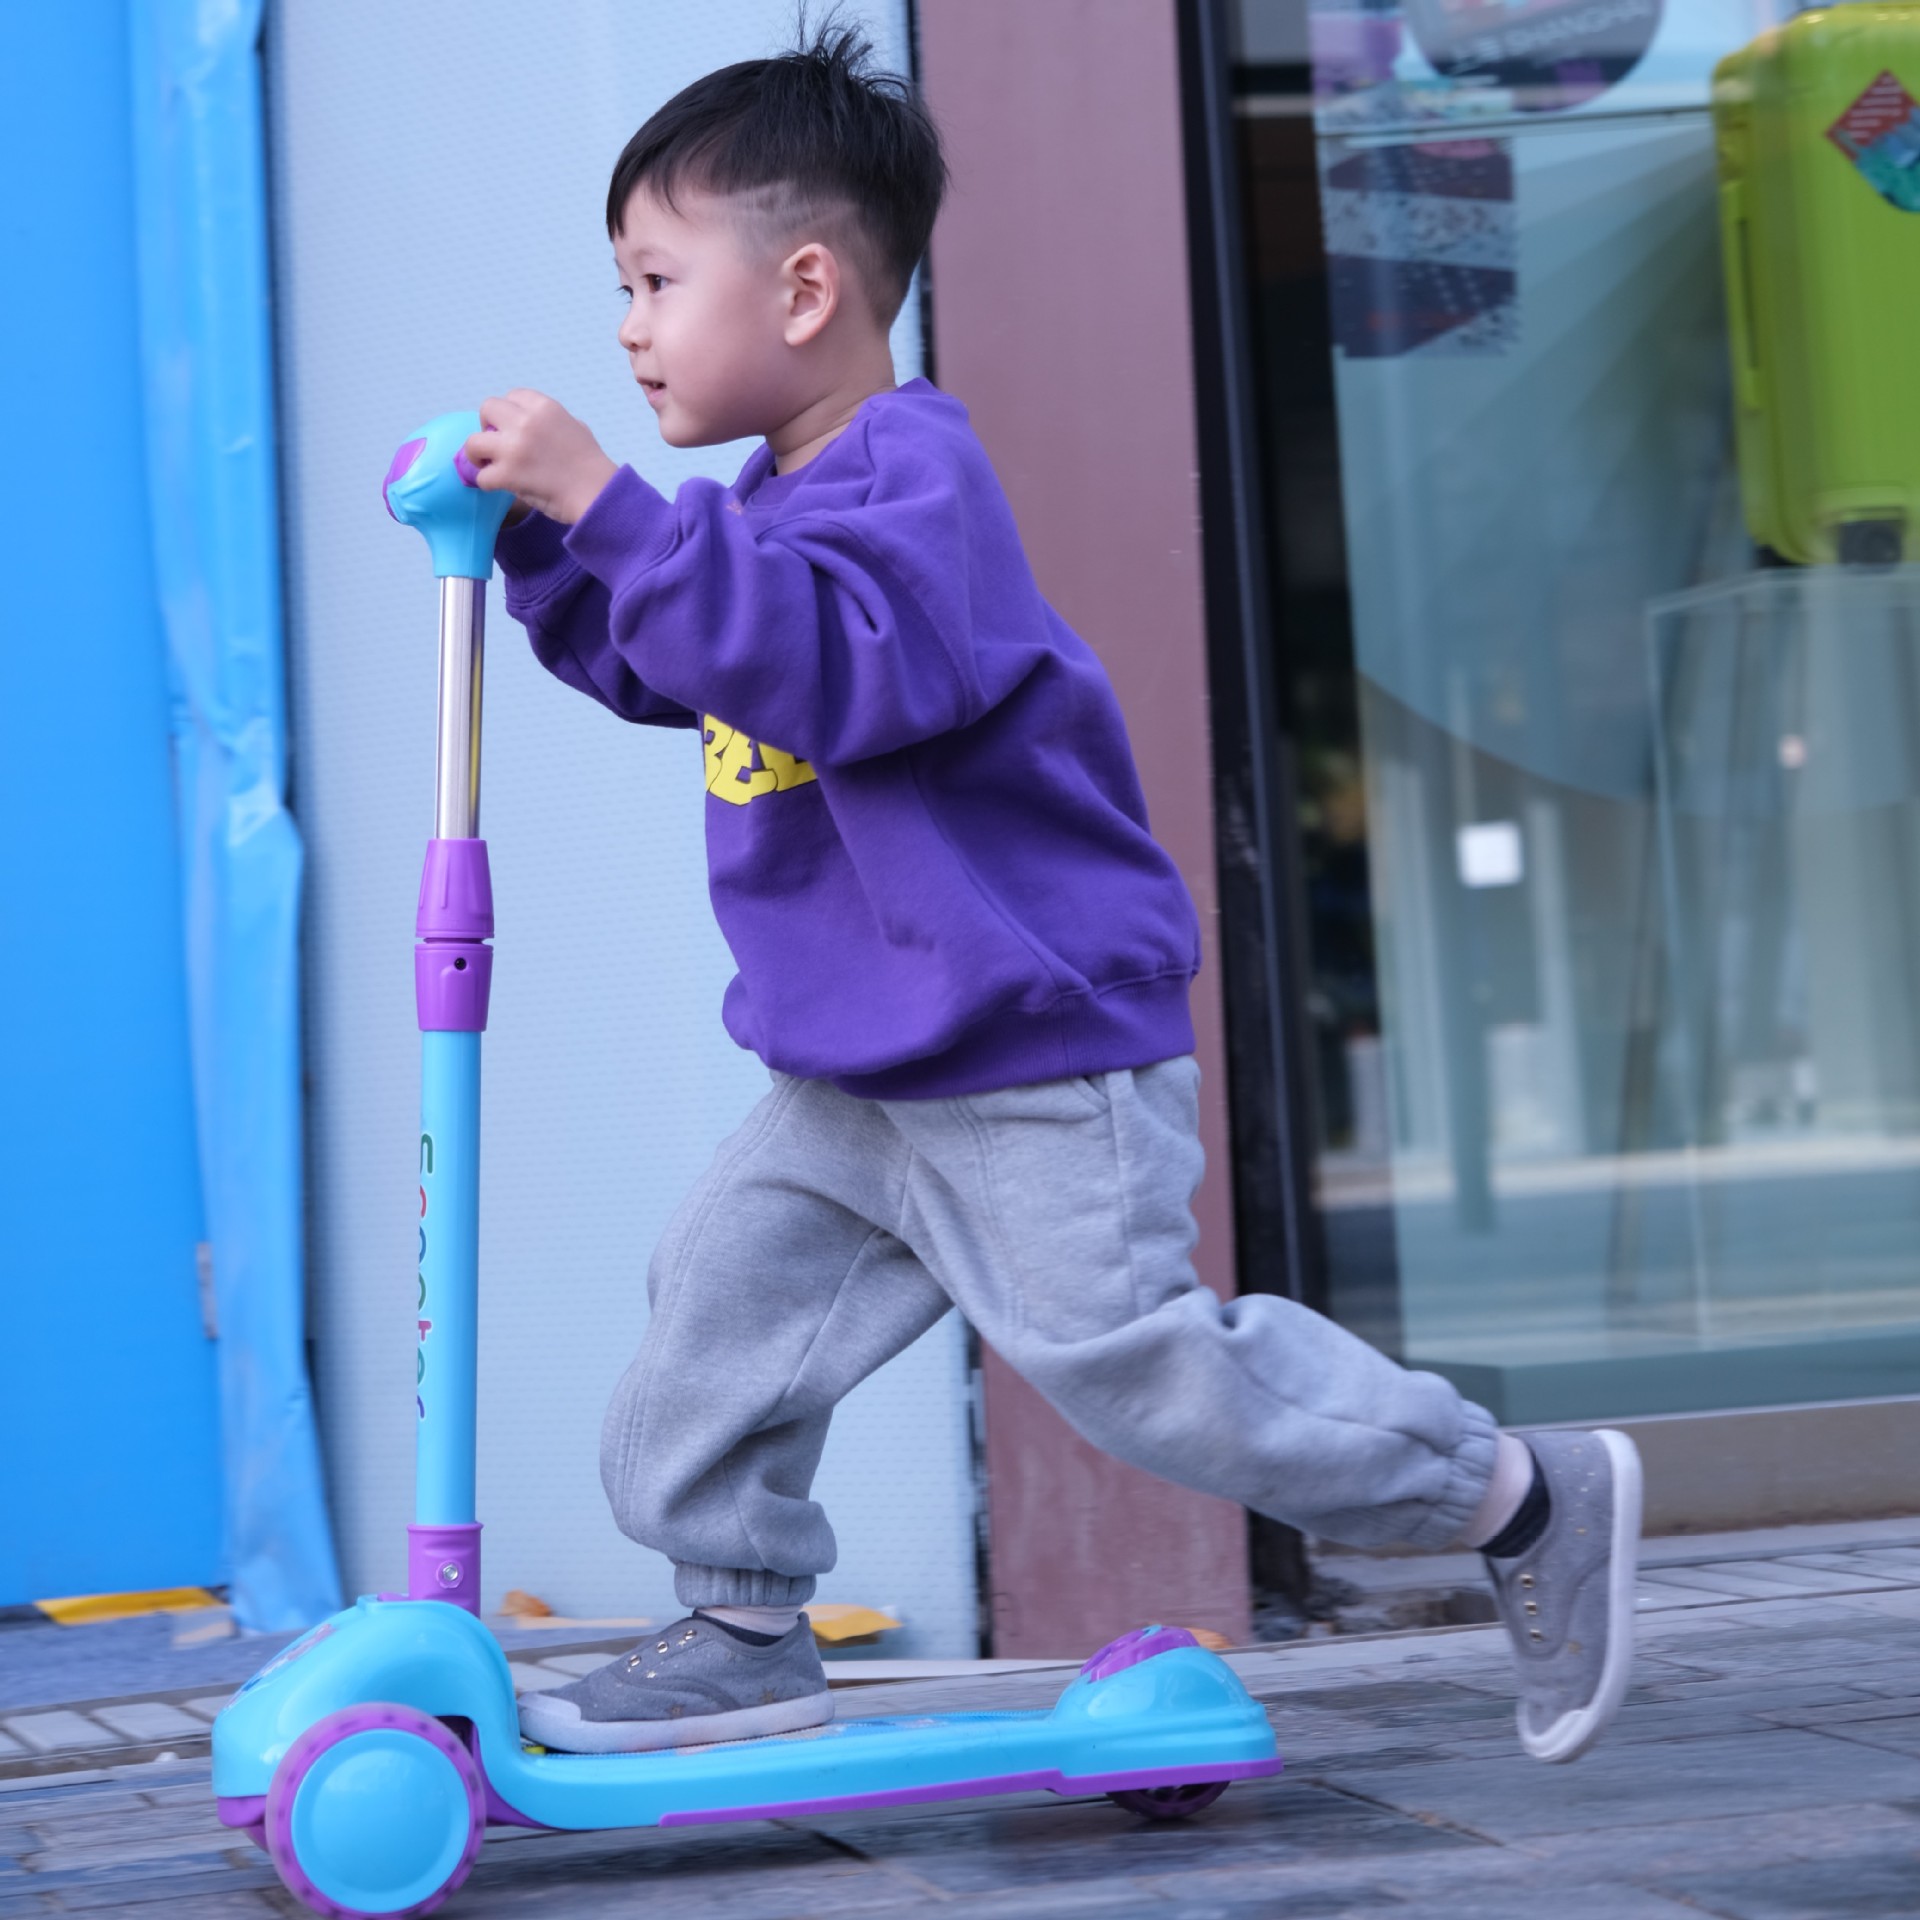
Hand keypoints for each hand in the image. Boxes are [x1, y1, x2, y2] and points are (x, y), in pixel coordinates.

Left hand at [464, 390, 618, 524]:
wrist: (598, 494)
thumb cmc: (592, 466)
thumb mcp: (576, 427)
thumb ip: (553, 421)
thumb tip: (537, 426)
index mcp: (544, 407)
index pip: (512, 396)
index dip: (510, 414)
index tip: (514, 429)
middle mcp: (526, 421)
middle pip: (487, 409)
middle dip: (488, 426)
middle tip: (498, 444)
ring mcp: (514, 447)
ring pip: (473, 442)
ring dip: (478, 454)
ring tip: (488, 465)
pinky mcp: (508, 474)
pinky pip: (481, 476)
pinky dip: (488, 483)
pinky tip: (500, 486)